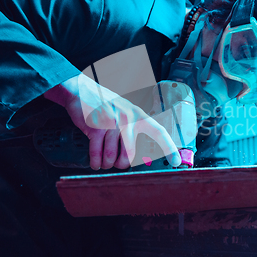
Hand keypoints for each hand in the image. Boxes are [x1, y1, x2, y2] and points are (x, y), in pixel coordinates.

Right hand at [44, 73, 181, 169]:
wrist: (80, 91)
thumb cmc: (104, 106)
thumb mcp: (124, 112)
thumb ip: (133, 130)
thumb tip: (141, 156)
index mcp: (139, 115)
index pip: (158, 132)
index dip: (169, 148)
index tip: (177, 162)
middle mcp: (128, 118)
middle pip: (130, 155)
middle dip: (121, 164)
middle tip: (114, 162)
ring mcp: (113, 122)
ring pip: (112, 156)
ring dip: (105, 162)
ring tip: (102, 160)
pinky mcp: (96, 126)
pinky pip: (97, 153)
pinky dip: (95, 161)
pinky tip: (95, 162)